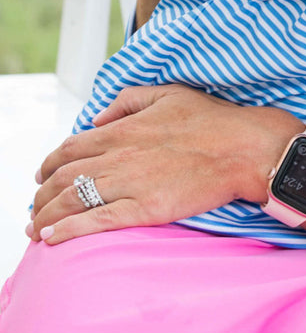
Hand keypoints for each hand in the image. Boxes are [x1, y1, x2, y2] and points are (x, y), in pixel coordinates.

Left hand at [30, 85, 299, 244]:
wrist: (244, 149)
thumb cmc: (212, 121)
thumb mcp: (167, 94)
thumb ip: (126, 102)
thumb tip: (98, 118)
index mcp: (120, 130)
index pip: (67, 150)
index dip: (47, 166)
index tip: (40, 178)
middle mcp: (117, 156)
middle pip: (62, 179)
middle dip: (40, 196)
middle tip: (35, 208)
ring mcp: (129, 184)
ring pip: (71, 201)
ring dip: (45, 216)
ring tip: (35, 229)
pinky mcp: (144, 209)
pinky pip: (95, 222)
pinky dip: (67, 231)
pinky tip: (52, 239)